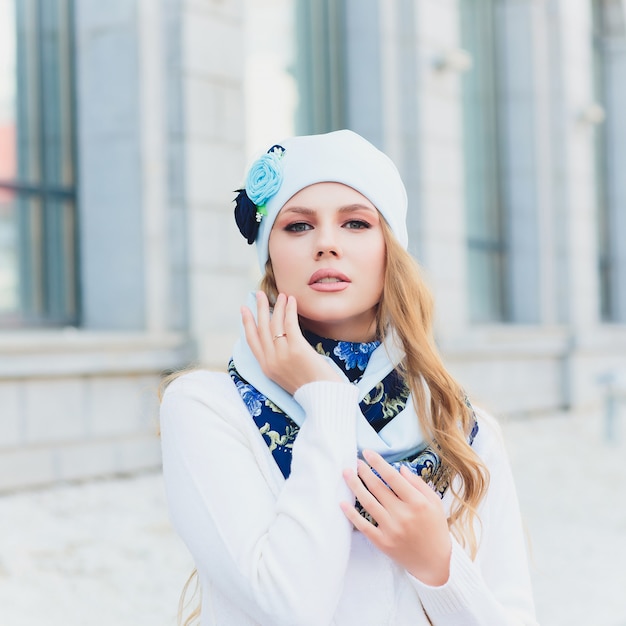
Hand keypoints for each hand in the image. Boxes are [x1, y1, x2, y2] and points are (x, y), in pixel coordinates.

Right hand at [241, 291, 343, 394]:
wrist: (323, 397)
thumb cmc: (311, 386)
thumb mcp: (287, 375)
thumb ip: (280, 360)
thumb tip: (281, 340)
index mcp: (266, 368)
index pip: (252, 341)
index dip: (247, 323)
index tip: (244, 309)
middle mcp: (271, 360)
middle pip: (261, 328)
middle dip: (259, 309)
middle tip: (259, 294)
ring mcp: (282, 355)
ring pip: (275, 324)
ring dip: (277, 307)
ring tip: (281, 295)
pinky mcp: (296, 349)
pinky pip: (289, 324)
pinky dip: (289, 310)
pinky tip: (291, 301)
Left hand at [340, 450, 451, 585]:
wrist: (434, 562)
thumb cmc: (435, 528)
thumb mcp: (434, 503)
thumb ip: (418, 484)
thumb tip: (400, 468)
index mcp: (417, 503)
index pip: (393, 477)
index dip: (378, 463)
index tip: (368, 452)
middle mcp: (403, 515)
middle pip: (378, 487)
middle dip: (364, 471)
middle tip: (355, 461)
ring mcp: (391, 529)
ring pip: (368, 502)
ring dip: (355, 485)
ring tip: (347, 474)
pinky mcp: (383, 543)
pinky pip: (363, 526)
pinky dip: (351, 514)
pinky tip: (343, 503)